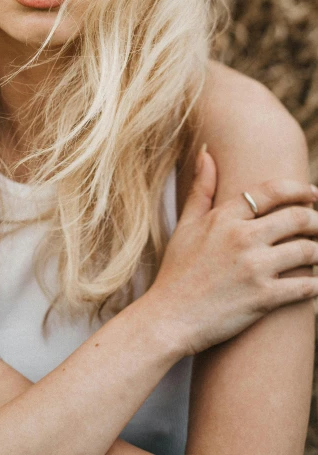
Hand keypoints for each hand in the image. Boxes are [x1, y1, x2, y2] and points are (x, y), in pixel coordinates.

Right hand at [147, 148, 317, 355]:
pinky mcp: (264, 298)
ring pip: (307, 251)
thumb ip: (200, 188)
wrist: (169, 318)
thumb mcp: (185, 225)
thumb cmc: (176, 271)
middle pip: (297, 218)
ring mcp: (255, 268)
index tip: (313, 193)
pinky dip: (316, 285)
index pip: (272, 192)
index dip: (299, 190)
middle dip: (316, 221)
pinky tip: (316, 285)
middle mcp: (242, 238)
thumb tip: (206, 153)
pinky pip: (305, 287)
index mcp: (225, 218)